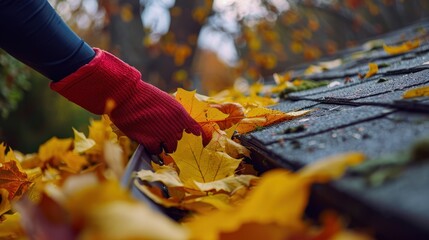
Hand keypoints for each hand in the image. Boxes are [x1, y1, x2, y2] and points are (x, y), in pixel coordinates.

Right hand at [51, 48, 206, 154]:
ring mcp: (163, 134)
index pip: (196, 129)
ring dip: (164, 144)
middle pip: (180, 140)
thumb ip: (176, 114)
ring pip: (171, 148)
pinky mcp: (150, 142)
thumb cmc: (144, 96)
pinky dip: (154, 148)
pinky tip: (148, 140)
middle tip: (162, 132)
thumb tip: (185, 126)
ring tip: (155, 136)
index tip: (197, 138)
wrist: (126, 96)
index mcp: (180, 113)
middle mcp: (175, 125)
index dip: (196, 135)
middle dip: (173, 137)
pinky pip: (157, 151)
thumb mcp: (166, 101)